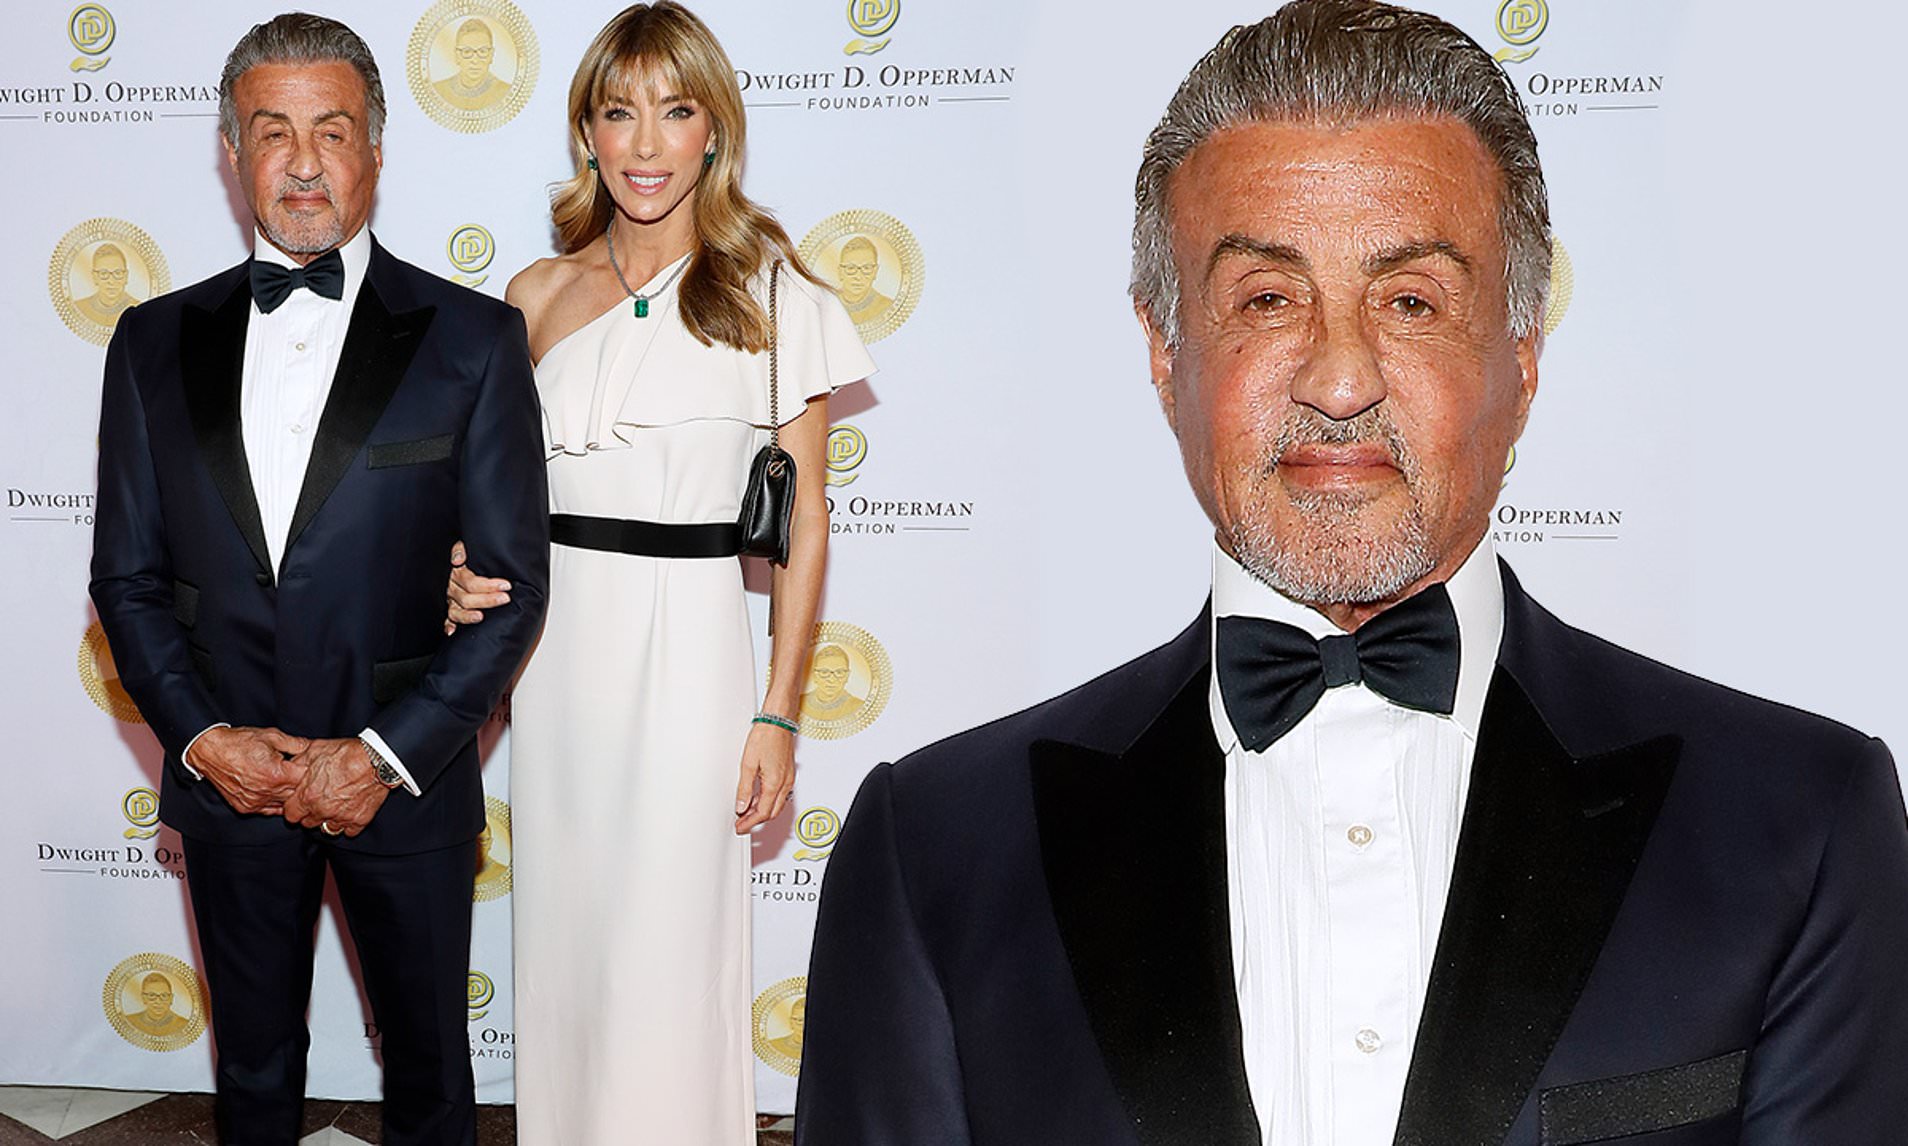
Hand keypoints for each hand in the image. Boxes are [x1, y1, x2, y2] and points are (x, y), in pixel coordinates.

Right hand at [185, 726, 308, 814]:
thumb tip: (312, 747)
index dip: (311, 771)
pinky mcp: (246, 807)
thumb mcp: (272, 736)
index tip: (312, 766)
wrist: (210, 751)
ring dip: (290, 795)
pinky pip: (269, 810)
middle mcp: (266, 791)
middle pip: (297, 794)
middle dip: (302, 784)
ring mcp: (255, 802)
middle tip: (302, 774)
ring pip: (285, 804)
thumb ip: (296, 744)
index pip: (306, 779)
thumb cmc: (238, 742)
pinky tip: (277, 791)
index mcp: (276, 774)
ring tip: (288, 781)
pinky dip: (275, 802)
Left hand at [282, 738, 391, 837]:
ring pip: (327, 830)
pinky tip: (349, 812)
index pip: (290, 815)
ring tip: (335, 807)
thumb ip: (298, 761)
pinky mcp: (359, 820)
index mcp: (308, 795)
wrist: (377, 758)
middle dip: (311, 814)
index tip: (300, 802)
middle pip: (308, 823)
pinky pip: (349, 832)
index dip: (294, 807)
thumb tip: (289, 766)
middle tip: (319, 801)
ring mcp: (341, 817)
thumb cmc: (347, 753)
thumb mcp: (315, 749)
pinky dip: (348, 824)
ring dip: (328, 820)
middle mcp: (322, 810)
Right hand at [444, 540, 511, 634]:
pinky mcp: (447, 610)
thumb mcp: (464, 546)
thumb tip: (457, 560)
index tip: (505, 585)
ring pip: (455, 611)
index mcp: (456, 572)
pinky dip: (448, 625)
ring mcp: (448, 600)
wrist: (446, 560)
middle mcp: (451, 588)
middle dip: (486, 599)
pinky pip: (446, 619)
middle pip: (466, 597)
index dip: (488, 584)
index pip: (471, 581)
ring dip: (468, 615)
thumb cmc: (466, 556)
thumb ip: (461, 549)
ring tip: (480, 617)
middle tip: (504, 598)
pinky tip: (452, 631)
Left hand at [735, 720, 795, 833]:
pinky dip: (767, 801)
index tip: (740, 827)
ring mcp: (788, 779)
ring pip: (776, 805)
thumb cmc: (765, 737)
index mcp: (775, 783)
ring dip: (762, 811)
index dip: (750, 823)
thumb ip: (744, 789)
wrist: (777, 722)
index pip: (762, 813)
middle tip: (742, 824)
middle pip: (772, 812)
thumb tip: (741, 806)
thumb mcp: (748, 764)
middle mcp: (785, 784)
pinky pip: (779, 795)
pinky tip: (757, 799)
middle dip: (756, 821)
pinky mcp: (788, 774)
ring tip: (746, 812)